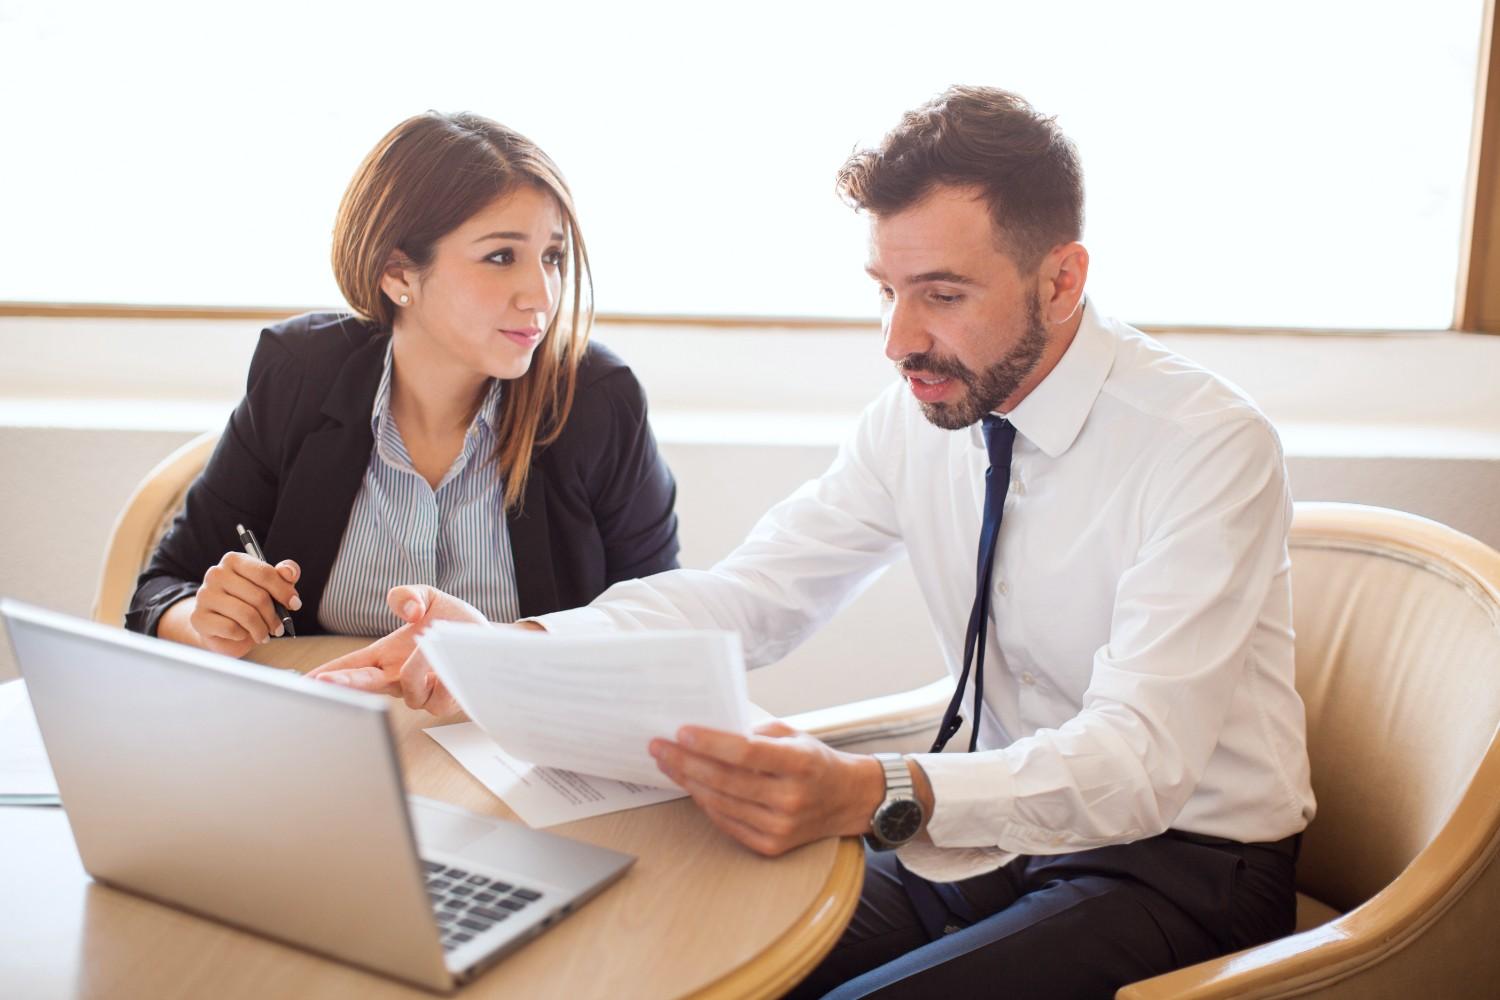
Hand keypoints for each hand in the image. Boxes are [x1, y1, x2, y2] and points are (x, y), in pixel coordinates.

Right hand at [187, 552, 301, 656]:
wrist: (221, 626)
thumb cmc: (249, 602)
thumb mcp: (270, 586)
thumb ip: (284, 575)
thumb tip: (289, 572)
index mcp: (234, 560)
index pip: (265, 573)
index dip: (284, 591)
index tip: (295, 604)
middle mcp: (216, 574)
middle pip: (258, 596)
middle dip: (274, 616)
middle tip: (279, 627)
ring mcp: (204, 595)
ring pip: (246, 614)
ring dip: (261, 629)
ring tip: (265, 634)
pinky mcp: (198, 617)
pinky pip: (231, 628)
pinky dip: (243, 635)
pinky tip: (243, 633)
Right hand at [307, 585, 487, 714]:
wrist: (490, 638)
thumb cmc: (454, 622)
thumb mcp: (427, 597)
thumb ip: (407, 595)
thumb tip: (407, 610)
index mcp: (385, 655)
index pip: (349, 667)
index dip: (327, 674)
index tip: (305, 681)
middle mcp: (397, 676)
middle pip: (363, 685)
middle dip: (342, 684)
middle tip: (322, 682)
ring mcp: (419, 691)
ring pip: (407, 690)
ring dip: (417, 668)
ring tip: (434, 645)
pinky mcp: (444, 700)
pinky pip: (435, 699)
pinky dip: (441, 682)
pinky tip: (449, 670)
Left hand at [648, 721, 885, 856]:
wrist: (848, 800)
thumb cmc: (814, 761)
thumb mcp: (793, 735)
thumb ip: (754, 733)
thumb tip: (706, 732)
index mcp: (800, 763)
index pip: (745, 753)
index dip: (710, 743)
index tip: (681, 731)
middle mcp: (792, 798)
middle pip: (726, 780)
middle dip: (685, 761)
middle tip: (659, 746)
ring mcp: (781, 827)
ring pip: (721, 803)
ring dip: (688, 782)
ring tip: (668, 763)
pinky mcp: (772, 846)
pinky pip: (727, 823)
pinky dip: (705, 803)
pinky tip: (691, 786)